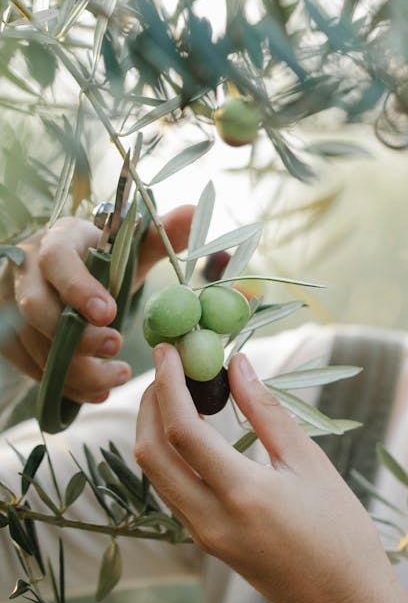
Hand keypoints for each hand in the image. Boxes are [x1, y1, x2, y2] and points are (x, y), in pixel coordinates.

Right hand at [0, 206, 193, 404]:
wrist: (69, 273)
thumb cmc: (101, 259)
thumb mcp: (129, 246)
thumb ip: (161, 236)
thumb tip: (194, 214)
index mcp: (58, 240)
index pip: (57, 260)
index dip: (79, 288)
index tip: (109, 313)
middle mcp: (26, 271)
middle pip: (37, 308)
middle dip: (76, 337)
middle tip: (116, 348)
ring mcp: (12, 304)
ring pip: (33, 343)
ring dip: (75, 368)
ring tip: (117, 377)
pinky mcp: (10, 335)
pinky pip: (30, 365)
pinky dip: (64, 382)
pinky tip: (97, 389)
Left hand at [135, 344, 407, 602]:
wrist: (344, 601)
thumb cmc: (339, 527)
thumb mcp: (309, 462)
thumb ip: (267, 410)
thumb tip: (237, 363)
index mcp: (241, 494)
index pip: (182, 431)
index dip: (169, 385)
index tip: (172, 349)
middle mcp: (210, 518)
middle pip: (151, 453)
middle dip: (150, 403)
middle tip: (169, 364)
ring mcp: (203, 535)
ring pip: (156, 474)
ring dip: (156, 427)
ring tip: (181, 388)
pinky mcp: (207, 542)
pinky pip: (172, 490)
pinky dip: (171, 453)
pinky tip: (194, 428)